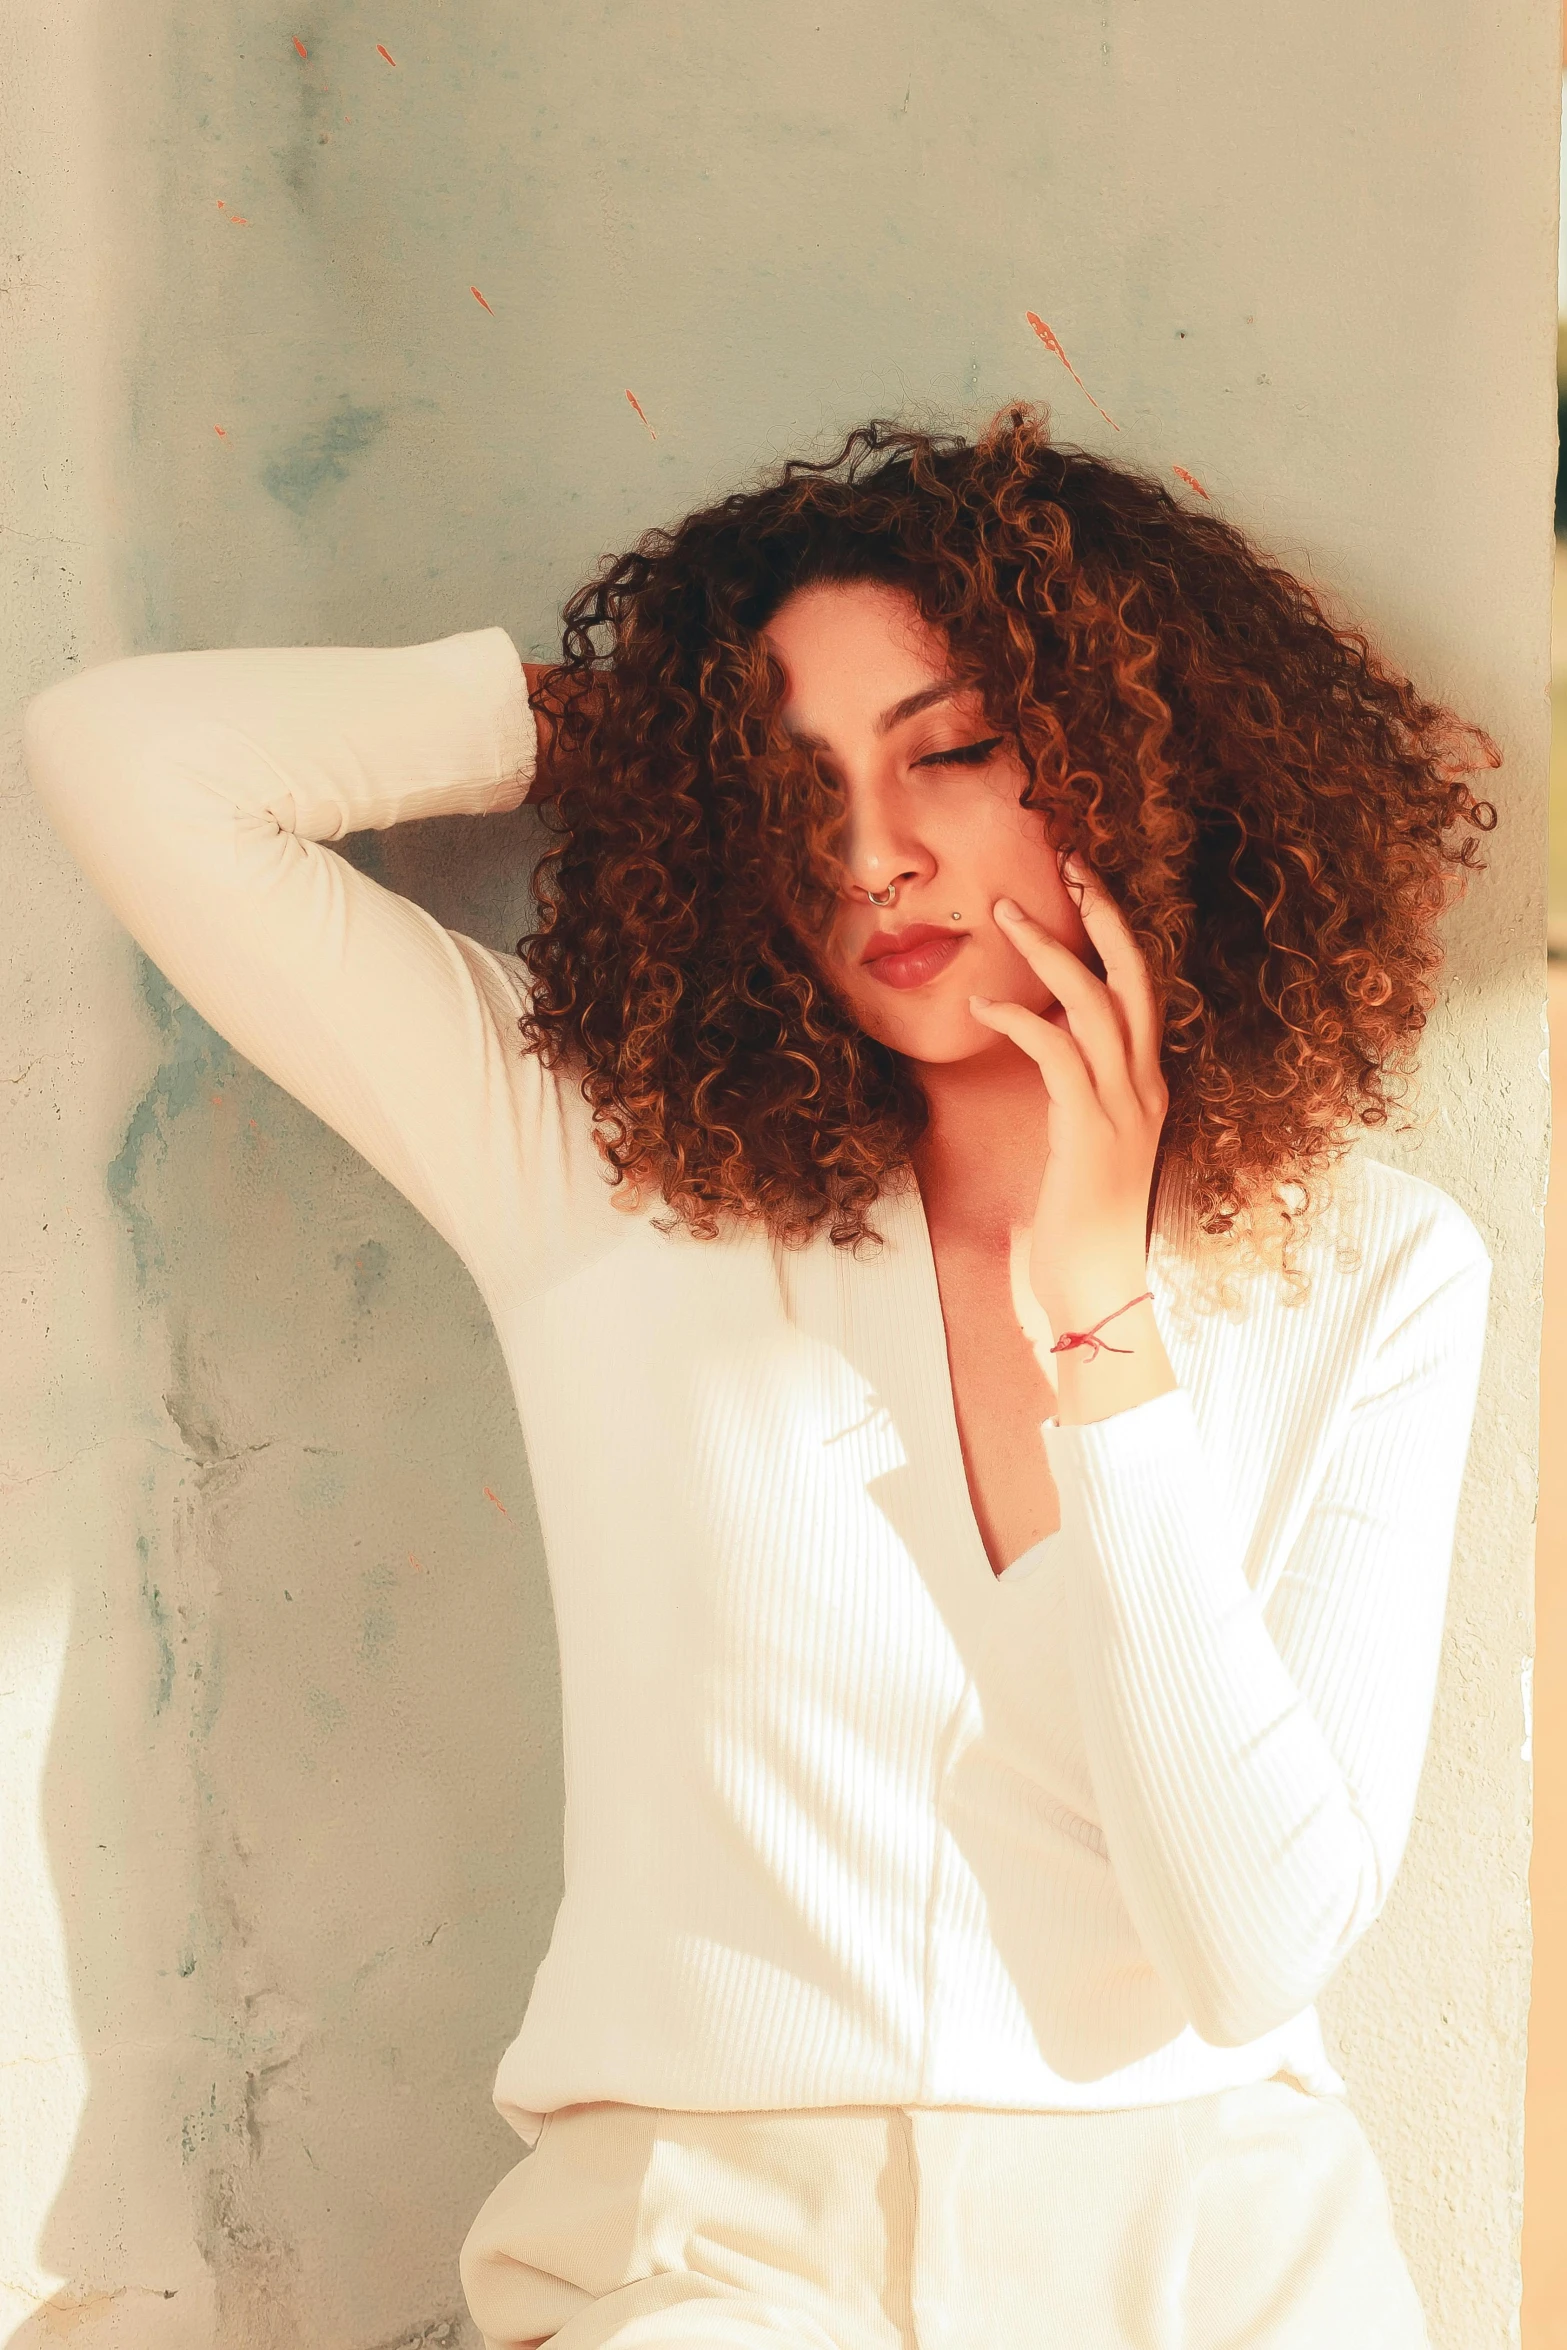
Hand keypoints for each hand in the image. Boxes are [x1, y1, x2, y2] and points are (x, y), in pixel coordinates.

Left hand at [969, 852, 1169, 1338]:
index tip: (1084, 886)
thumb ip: (1077, 1099)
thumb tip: (1050, 1049)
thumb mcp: (1082, 1150)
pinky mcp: (1089, 1131)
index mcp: (1148, 1088)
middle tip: (1067, 861)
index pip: (1141, 991)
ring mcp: (1124, 1108)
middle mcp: (1146, 1088)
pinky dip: (1020, 1020)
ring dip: (1048, 952)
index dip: (1116, 934)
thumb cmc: (1079, 1230)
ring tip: (1005, 915)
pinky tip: (984, 1007)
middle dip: (1102, 914)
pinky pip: (1058, 1053)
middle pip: (1135, 977)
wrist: (1096, 1293)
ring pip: (1094, 1003)